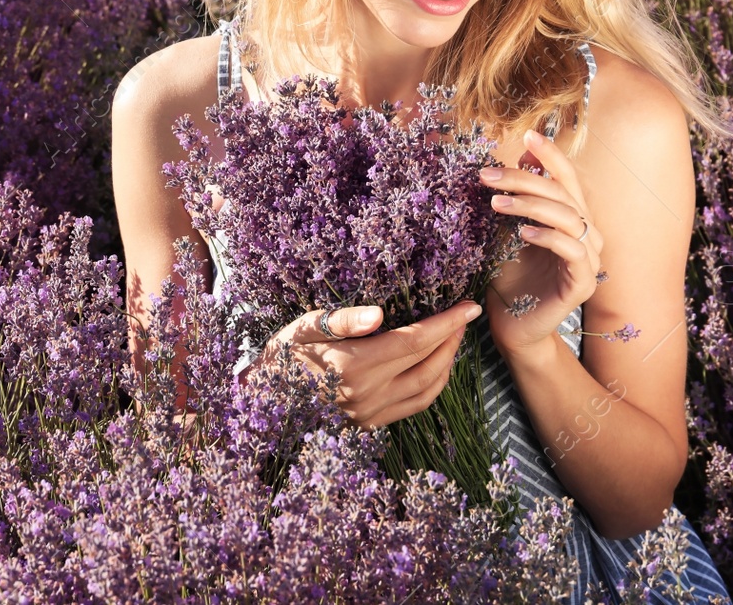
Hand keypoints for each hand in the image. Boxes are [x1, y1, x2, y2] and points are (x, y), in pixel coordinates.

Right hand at [239, 300, 482, 429]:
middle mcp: (369, 393)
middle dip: (452, 339)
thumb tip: (378, 314)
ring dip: (447, 363)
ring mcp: (371, 413)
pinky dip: (433, 385)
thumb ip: (342, 320)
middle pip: (428, 364)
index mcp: (356, 364)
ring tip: (453, 340)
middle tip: (464, 317)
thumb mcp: (304, 327)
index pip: (416, 340)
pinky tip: (434, 369)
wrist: (263, 401)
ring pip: (428, 389)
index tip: (470, 306)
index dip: (447, 323)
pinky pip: (414, 406)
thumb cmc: (282, 356)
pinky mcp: (370, 425)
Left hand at [479, 127, 604, 358]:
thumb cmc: (509, 275)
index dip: (552, 156)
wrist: (510, 325)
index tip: (527, 135)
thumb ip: (516, 199)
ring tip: (497, 203)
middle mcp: (588, 235)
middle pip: (564, 194)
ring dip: (531, 205)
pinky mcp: (583, 284)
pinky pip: (574, 252)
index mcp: (573, 219)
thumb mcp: (506, 229)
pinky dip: (549, 237)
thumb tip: (516, 157)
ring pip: (570, 218)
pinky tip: (523, 233)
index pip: (568, 179)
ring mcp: (589, 260)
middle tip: (487, 175)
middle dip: (525, 179)